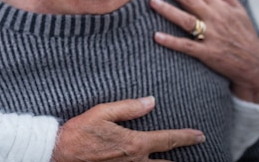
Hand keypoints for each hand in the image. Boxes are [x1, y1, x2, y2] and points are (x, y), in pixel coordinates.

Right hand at [51, 97, 204, 161]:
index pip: (166, 140)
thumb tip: (151, 101)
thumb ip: (128, 107)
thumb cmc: (78, 132)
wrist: (59, 153)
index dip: (185, 137)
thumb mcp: (102, 113)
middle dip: (183, 157)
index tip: (199, 135)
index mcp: (133, 143)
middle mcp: (134, 161)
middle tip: (198, 151)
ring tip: (178, 161)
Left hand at [149, 0, 258, 102]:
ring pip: (186, 19)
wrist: (255, 67)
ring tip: (151, 1)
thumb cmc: (246, 37)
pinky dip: (172, 41)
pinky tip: (157, 36)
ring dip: (168, 10)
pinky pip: (187, 46)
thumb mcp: (241, 13)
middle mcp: (216, 18)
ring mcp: (212, 36)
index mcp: (221, 7)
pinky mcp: (208, 53)